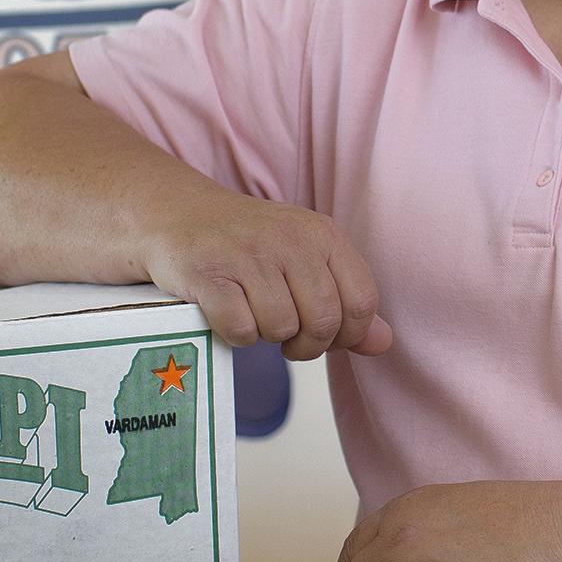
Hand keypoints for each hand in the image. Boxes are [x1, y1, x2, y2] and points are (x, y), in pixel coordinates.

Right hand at [144, 189, 391, 361]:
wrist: (177, 216)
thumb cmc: (249, 247)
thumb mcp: (305, 262)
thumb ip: (347, 302)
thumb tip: (384, 343)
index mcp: (322, 234)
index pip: (362, 302)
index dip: (347, 334)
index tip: (323, 334)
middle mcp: (289, 239)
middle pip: (324, 322)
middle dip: (307, 345)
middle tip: (286, 336)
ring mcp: (247, 254)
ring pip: (281, 329)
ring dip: (267, 336)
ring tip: (252, 313)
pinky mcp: (208, 273)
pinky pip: (241, 330)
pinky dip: (235, 335)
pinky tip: (226, 313)